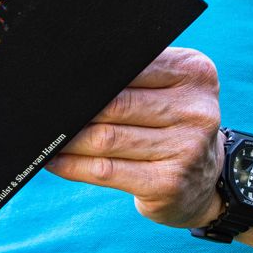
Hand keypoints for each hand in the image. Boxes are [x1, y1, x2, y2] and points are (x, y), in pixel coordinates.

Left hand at [46, 47, 223, 227]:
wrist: (207, 182)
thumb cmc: (175, 125)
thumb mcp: (172, 89)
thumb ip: (137, 73)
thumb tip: (72, 73)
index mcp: (195, 74)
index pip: (132, 67)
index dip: (92, 76)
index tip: (61, 79)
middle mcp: (196, 111)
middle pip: (116, 104)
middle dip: (76, 108)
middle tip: (45, 107)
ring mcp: (185, 150)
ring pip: (106, 138)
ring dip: (69, 139)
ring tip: (46, 135)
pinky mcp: (168, 185)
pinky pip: (106, 171)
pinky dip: (73, 165)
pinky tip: (55, 160)